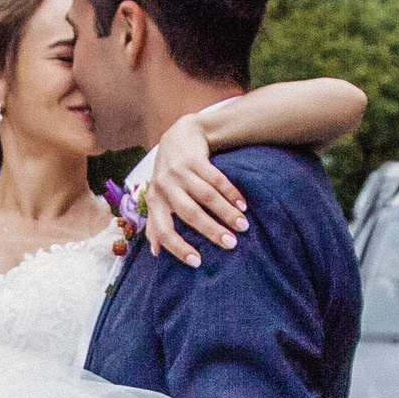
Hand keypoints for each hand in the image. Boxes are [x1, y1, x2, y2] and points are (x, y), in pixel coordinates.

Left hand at [144, 113, 247, 268]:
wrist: (179, 135)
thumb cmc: (169, 175)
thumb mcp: (159, 196)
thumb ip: (156, 222)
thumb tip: (155, 252)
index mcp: (155, 200)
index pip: (163, 229)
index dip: (178, 248)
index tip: (197, 262)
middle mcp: (164, 186)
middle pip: (190, 213)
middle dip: (212, 230)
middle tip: (231, 244)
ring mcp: (179, 171)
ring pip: (207, 196)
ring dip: (227, 212)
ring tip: (243, 226)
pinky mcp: (195, 159)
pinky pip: (217, 179)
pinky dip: (231, 193)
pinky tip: (242, 205)